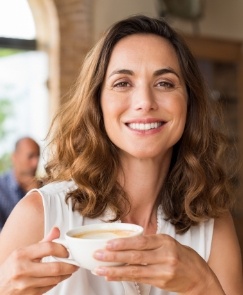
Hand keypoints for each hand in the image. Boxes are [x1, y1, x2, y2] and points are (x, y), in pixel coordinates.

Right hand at [0, 227, 77, 294]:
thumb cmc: (11, 268)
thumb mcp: (23, 252)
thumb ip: (42, 242)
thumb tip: (57, 230)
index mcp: (21, 254)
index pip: (48, 247)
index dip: (62, 249)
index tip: (67, 251)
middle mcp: (22, 269)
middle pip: (55, 267)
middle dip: (70, 265)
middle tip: (75, 263)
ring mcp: (25, 285)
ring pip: (54, 279)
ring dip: (65, 274)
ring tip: (70, 269)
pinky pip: (49, 287)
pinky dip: (56, 281)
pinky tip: (58, 277)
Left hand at [93, 234, 224, 293]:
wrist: (199, 276)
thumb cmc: (182, 256)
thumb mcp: (168, 242)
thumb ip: (150, 242)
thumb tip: (126, 242)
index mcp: (165, 241)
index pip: (141, 242)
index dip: (124, 243)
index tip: (108, 244)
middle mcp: (165, 255)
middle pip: (135, 256)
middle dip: (114, 256)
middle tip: (98, 255)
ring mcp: (163, 270)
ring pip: (135, 270)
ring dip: (115, 270)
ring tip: (100, 269)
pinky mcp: (161, 282)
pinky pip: (139, 279)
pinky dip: (124, 277)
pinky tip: (112, 276)